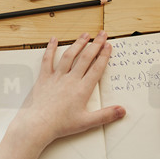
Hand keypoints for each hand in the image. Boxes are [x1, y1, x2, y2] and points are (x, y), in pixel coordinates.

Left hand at [10, 31, 125, 150]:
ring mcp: (57, 76)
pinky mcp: (44, 77)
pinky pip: (47, 60)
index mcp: (82, 89)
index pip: (96, 68)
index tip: (108, 46)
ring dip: (78, 44)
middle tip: (102, 34)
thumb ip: (105, 115)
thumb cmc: (60, 124)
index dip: (104, 55)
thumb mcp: (86, 122)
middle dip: (95, 44)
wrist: (38, 124)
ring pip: (69, 56)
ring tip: (85, 35)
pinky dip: (50, 49)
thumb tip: (121, 111)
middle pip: (85, 58)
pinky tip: (54, 40)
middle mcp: (71, 79)